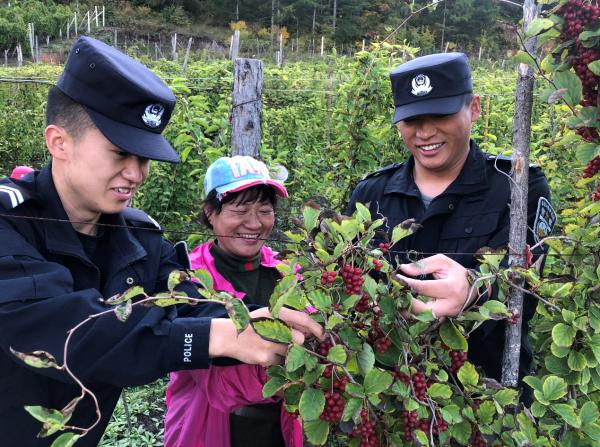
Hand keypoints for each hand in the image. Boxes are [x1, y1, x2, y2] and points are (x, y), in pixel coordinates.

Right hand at [209, 307, 323, 366]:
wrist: (228, 336)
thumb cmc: (252, 324)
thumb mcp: (268, 315)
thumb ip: (288, 321)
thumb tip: (309, 332)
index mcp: (276, 313)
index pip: (303, 319)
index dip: (316, 328)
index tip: (323, 335)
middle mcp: (274, 327)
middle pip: (300, 339)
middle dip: (298, 343)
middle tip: (288, 342)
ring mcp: (270, 344)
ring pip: (291, 352)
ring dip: (288, 352)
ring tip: (273, 347)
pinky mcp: (265, 358)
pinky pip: (280, 362)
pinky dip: (277, 360)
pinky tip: (266, 353)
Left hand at [395, 254, 474, 318]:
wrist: (472, 290)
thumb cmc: (456, 274)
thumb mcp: (443, 263)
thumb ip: (423, 265)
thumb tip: (403, 269)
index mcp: (451, 288)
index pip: (424, 288)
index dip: (407, 283)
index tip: (396, 278)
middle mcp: (449, 305)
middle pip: (422, 309)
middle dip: (405, 302)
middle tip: (395, 293)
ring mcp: (446, 315)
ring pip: (421, 319)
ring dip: (406, 310)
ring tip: (397, 299)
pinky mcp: (441, 320)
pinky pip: (423, 320)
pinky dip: (412, 314)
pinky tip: (404, 305)